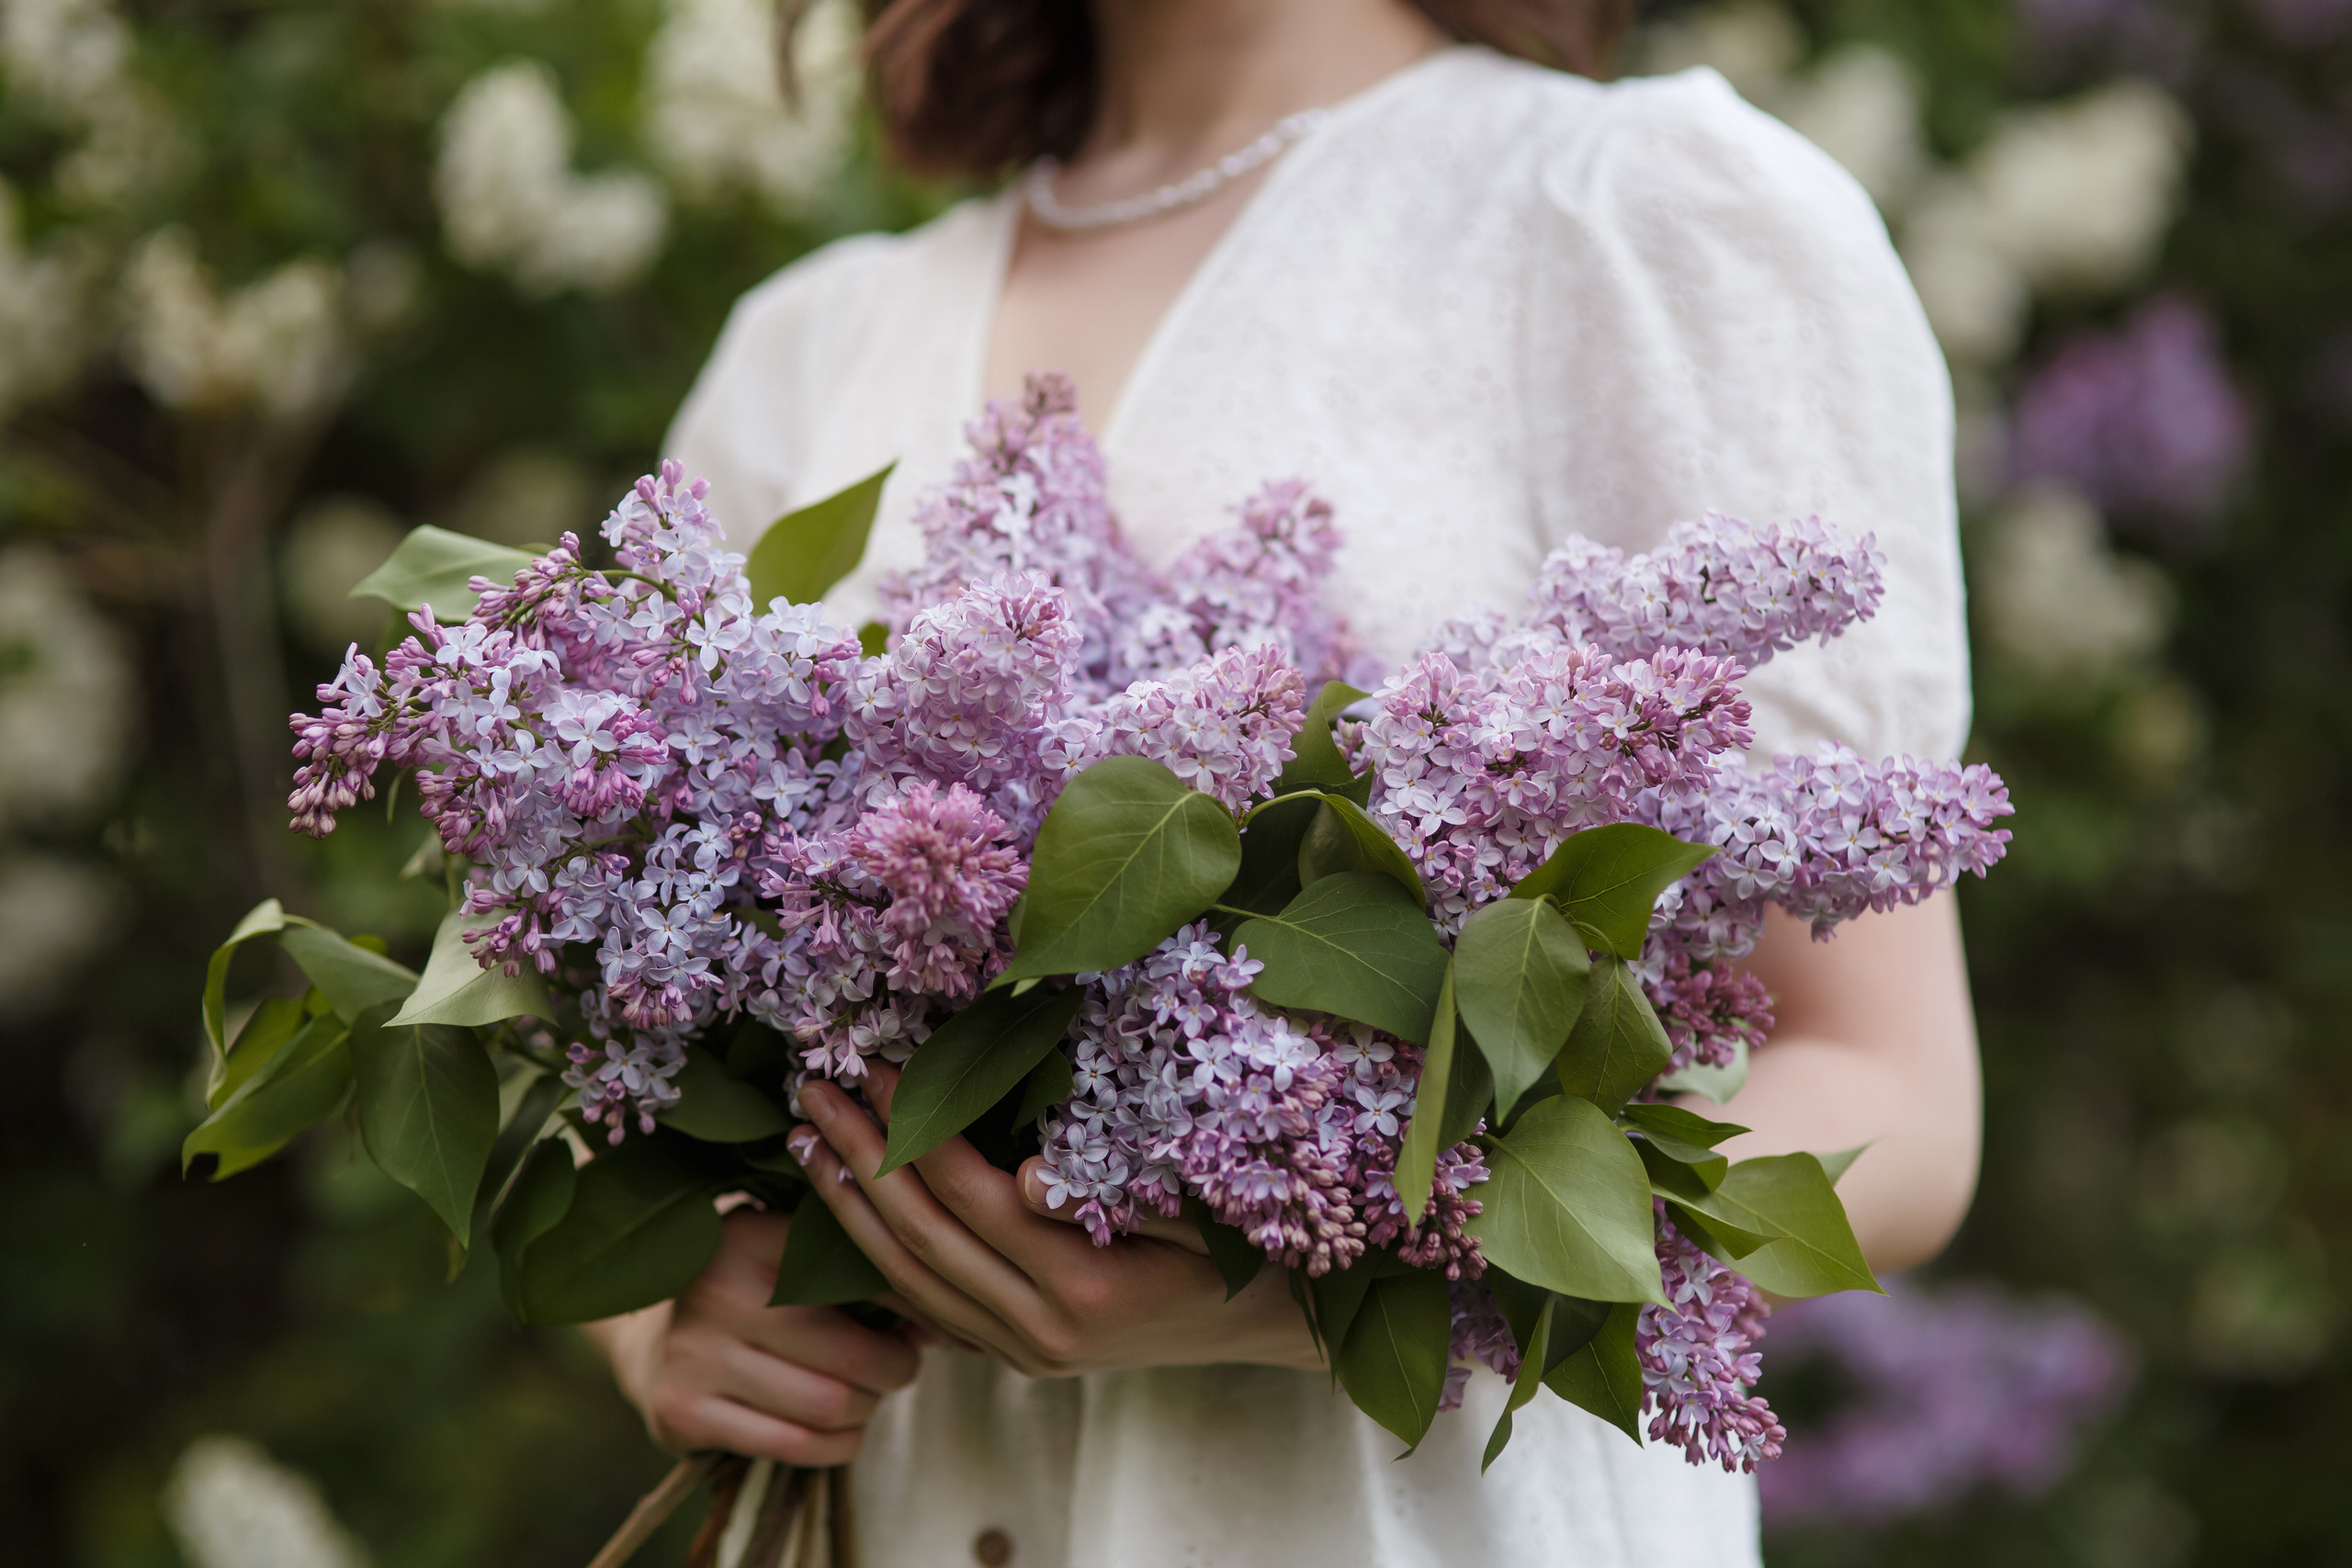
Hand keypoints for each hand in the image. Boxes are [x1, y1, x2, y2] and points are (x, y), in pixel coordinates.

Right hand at [584, 1208, 924, 1464]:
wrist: (652, 1338)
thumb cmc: (755, 1293)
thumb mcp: (793, 1257)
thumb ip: (860, 1272)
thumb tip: (947, 1320)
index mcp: (751, 1234)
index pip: (861, 1272)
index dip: (915, 1303)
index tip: (940, 1320)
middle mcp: (717, 1289)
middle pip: (853, 1352)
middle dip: (897, 1368)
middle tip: (900, 1365)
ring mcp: (694, 1354)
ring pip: (830, 1405)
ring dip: (868, 1408)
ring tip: (868, 1394)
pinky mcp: (681, 1412)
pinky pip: (795, 1446)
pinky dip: (838, 1445)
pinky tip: (841, 1429)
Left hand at [791, 1063, 1322, 1378]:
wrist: (1274, 1323)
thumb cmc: (1247, 1242)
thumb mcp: (1202, 1205)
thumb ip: (1120, 1193)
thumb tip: (1028, 1174)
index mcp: (1084, 1285)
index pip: (969, 1196)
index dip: (915, 1127)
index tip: (875, 1062)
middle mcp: (1042, 1331)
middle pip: (920, 1238)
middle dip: (857, 1158)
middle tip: (809, 1089)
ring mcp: (1024, 1353)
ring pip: (910, 1281)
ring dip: (849, 1208)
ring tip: (807, 1139)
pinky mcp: (1017, 1358)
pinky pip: (927, 1307)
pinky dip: (879, 1254)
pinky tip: (848, 1206)